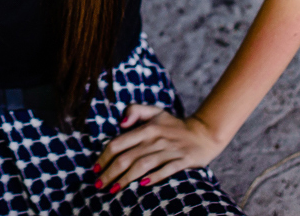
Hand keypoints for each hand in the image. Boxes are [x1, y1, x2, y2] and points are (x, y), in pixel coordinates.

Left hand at [92, 104, 226, 192]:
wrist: (204, 133)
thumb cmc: (174, 125)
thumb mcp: (155, 111)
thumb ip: (135, 111)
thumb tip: (120, 123)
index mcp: (147, 128)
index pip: (119, 142)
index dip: (104, 156)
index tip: (95, 168)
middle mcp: (156, 139)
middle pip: (127, 157)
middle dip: (110, 172)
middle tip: (98, 184)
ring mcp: (169, 150)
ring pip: (142, 166)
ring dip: (125, 179)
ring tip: (112, 189)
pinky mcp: (182, 161)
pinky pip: (165, 170)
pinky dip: (153, 177)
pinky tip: (140, 186)